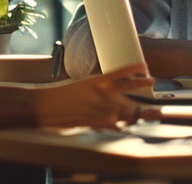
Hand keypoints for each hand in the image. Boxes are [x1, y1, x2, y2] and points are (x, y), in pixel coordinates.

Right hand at [29, 67, 157, 127]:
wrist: (43, 104)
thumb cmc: (60, 95)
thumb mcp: (82, 85)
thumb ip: (100, 89)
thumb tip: (113, 95)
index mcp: (97, 80)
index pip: (122, 73)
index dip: (136, 70)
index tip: (145, 67)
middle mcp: (101, 92)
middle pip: (129, 94)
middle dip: (138, 95)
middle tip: (147, 90)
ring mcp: (98, 107)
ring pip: (124, 112)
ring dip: (127, 114)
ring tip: (131, 115)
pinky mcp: (94, 121)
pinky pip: (114, 124)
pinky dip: (118, 125)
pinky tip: (121, 125)